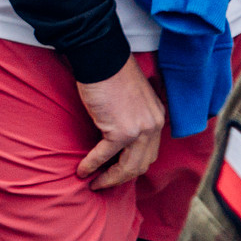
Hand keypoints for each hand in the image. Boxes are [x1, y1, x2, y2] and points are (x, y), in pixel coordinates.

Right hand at [76, 58, 165, 190]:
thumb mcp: (132, 98)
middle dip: (122, 177)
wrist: (102, 57)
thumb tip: (116, 133)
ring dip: (110, 179)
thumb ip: (131, 116)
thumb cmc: (111, 72)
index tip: (118, 171)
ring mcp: (139, 130)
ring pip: (128, 167)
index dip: (133, 165)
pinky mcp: (120, 131)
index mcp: (157, 118)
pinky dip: (93, 165)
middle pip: (141, 164)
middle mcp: (153, 126)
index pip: (150, 152)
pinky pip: (105, 155)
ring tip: (95, 183)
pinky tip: (83, 171)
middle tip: (105, 182)